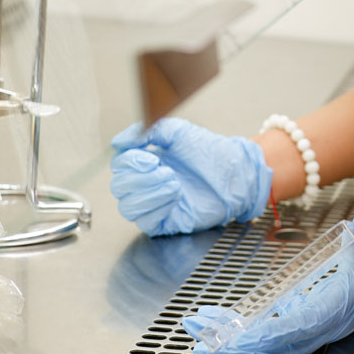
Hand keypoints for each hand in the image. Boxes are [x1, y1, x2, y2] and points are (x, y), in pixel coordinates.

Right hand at [107, 117, 272, 236]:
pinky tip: (175, 197)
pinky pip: (145, 222)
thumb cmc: (210, 151)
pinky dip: (156, 208)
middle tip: (166, 170)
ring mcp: (155, 204)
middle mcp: (146, 183)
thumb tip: (118, 142)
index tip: (150, 157)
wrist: (235, 172)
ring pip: (128, 207)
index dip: (129, 162)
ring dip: (149, 194)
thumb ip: (148, 131)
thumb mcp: (178, 131)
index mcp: (146, 161)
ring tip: (174, 183)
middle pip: (119, 187)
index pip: (119, 165)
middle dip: (140, 179)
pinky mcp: (165, 222)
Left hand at [183, 212, 353, 353]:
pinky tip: (215, 325)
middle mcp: (323, 326)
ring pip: (268, 347)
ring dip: (232, 346)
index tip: (235, 340)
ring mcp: (312, 328)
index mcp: (338, 307)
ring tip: (197, 337)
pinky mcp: (303, 323)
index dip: (266, 336)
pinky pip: (268, 336)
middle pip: (276, 349)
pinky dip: (240, 335)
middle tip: (201, 349)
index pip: (298, 328)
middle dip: (238, 353)